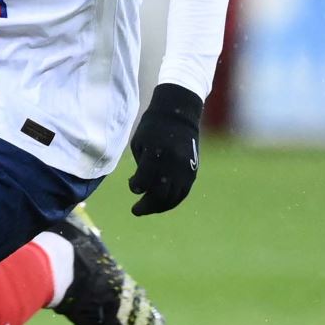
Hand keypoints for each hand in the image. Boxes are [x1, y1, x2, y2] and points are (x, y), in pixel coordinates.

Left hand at [127, 83, 203, 215]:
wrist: (179, 115)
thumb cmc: (152, 128)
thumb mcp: (139, 143)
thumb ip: (140, 167)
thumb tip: (140, 190)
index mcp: (156, 153)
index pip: (144, 180)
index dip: (136, 187)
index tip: (132, 185)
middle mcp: (172, 163)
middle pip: (159, 194)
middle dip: (146, 205)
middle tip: (135, 210)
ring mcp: (185, 169)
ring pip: (172, 198)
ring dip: (158, 207)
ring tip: (147, 208)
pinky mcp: (192, 172)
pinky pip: (183, 193)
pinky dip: (171, 202)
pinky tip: (161, 204)